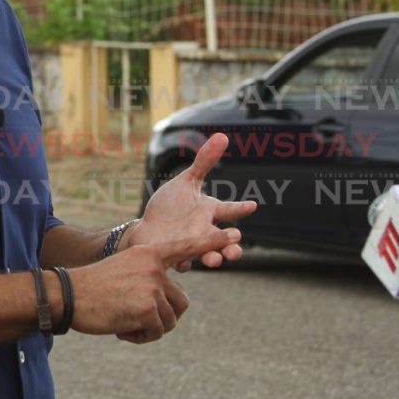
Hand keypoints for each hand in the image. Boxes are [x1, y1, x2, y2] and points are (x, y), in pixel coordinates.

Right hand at [69, 224, 239, 343]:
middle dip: (164, 316)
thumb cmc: (95, 285)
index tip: (235, 234)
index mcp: (150, 253)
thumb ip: (150, 277)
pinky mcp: (147, 309)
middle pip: (181, 302)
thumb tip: (171, 302)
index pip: (187, 246)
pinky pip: (157, 332)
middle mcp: (155, 267)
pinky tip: (121, 328)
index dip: (212, 241)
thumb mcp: (126, 269)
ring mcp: (152, 287)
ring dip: (150, 328)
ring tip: (126, 321)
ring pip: (170, 320)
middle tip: (137, 317)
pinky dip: (140, 337)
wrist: (68, 295)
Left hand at [126, 133, 256, 270]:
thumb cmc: (171, 205)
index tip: (251, 205)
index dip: (240, 208)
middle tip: (236, 244)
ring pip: (209, 255)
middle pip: (225, 240)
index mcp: (209, 211)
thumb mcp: (186, 181)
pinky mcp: (177, 257)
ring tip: (215, 259)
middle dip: (233, 246)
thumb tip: (222, 135)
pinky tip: (182, 262)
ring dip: (214, 258)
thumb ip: (204, 161)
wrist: (148, 228)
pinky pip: (183, 262)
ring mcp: (193, 245)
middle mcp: (205, 231)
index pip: (229, 209)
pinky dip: (184, 262)